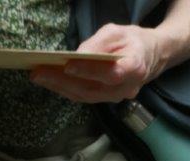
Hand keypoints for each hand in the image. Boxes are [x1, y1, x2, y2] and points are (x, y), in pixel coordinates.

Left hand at [30, 23, 165, 103]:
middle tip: (39, 73)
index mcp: (135, 67)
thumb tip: (76, 56)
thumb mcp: (117, 32)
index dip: (89, 71)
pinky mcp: (108, 99)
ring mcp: (117, 97)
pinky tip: (50, 82)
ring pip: (86, 97)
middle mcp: (127, 88)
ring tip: (39, 77)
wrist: (150, 57)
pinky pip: (86, 98)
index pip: (111, 74)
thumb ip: (98, 44)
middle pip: (93, 90)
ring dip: (60, 88)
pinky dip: (66, 91)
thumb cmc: (133, 41)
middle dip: (63, 82)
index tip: (67, 65)